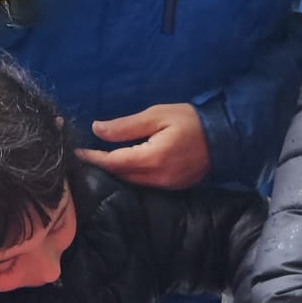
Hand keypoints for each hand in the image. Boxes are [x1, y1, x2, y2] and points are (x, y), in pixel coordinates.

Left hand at [77, 104, 211, 188]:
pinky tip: (124, 167)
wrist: (225, 136)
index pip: (114, 162)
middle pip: (121, 175)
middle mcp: (158, 178)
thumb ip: (126, 126)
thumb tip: (97, 130)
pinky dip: (131, 176)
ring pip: (132, 182)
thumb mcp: (157, 115)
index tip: (76, 153)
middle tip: (84, 157)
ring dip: (115, 173)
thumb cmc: (190, 120)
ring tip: (99, 161)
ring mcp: (167, 185)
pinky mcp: (173, 187)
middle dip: (101, 167)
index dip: (94, 158)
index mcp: (153, 158)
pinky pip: (145, 184)